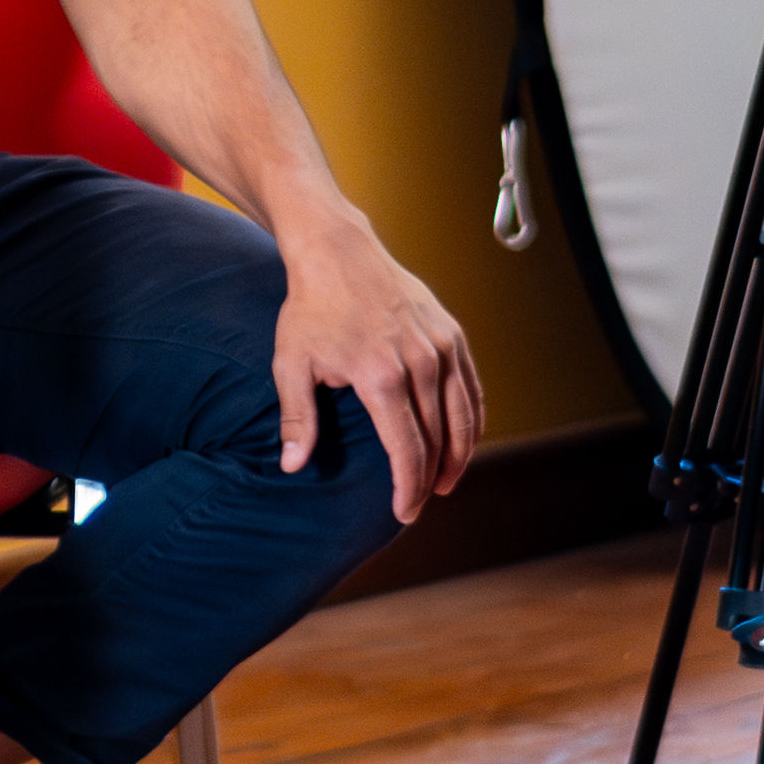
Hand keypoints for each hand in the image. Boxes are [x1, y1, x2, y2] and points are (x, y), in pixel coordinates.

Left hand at [273, 214, 482, 525]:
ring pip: (464, 416)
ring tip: (445, 482)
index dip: (409, 488)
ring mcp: (441, 346)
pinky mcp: (452, 334)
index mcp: (381, 377)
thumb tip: (291, 467)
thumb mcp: (291, 363)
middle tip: (419, 503)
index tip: (404, 513)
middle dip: (430, 479)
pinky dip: (472, 420)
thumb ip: (297, 418)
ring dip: (459, 456)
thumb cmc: (310, 308)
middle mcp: (420, 363)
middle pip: (438, 439)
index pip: (407, 450)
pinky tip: (463, 441)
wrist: (338, 251)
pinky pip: (472, 387)